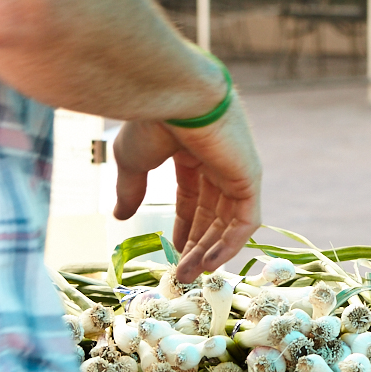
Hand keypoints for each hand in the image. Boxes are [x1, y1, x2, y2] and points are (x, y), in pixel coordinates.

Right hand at [113, 104, 261, 282]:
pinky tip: (210, 263)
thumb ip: (131, 189)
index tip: (173, 254)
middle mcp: (218, 161)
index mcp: (193, 152)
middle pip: (212, 213)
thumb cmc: (149, 120)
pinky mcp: (249, 177)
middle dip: (196, 245)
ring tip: (190, 275)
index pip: (193, 198)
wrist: (171, 96)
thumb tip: (120, 216)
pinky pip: (245, 220)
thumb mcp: (132, 161)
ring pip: (228, 220)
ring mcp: (236, 169)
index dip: (184, 227)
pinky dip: (230, 243)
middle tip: (182, 275)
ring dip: (210, 250)